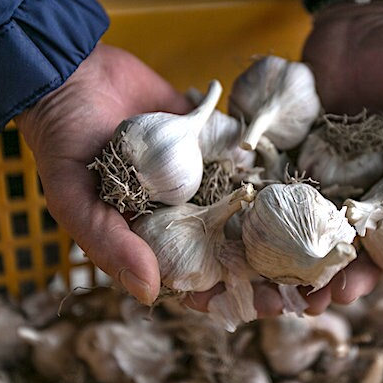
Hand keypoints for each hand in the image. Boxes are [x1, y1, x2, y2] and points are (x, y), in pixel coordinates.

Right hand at [14, 43, 322, 316]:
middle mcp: (179, 212)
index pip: (192, 279)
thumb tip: (150, 295)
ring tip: (318, 241)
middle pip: (228, 248)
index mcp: (150, 236)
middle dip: (265, 268)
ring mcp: (199, 178)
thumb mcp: (74, 199)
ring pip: (244, 208)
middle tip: (309, 281)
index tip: (266, 307)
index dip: (226, 297)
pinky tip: (303, 184)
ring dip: (277, 225)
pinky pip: (244, 161)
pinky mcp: (212, 143)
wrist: (75, 75)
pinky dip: (269, 172)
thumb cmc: (65, 143)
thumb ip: (109, 245)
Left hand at [300, 0, 382, 301]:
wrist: (359, 25)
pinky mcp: (302, 163)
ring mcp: (337, 179)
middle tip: (345, 295)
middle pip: (369, 242)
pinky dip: (281, 223)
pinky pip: (292, 198)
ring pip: (328, 230)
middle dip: (360, 273)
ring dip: (316, 261)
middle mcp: (377, 188)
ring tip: (305, 290)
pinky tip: (269, 248)